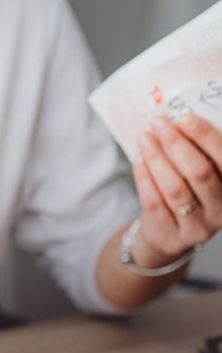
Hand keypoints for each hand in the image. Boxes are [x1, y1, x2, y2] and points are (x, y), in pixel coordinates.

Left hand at [130, 113, 221, 266]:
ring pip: (175, 188)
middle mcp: (221, 210)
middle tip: (159, 123)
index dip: (205, 136)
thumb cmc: (188, 194)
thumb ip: (199, 154)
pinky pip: (154, 201)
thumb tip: (178, 118)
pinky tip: (138, 158)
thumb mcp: (202, 176)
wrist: (168, 235)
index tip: (184, 117)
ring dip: (157, 158)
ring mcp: (197, 227)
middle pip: (199, 173)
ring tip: (144, 138)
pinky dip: (144, 176)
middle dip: (177, 144)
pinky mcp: (171, 236)